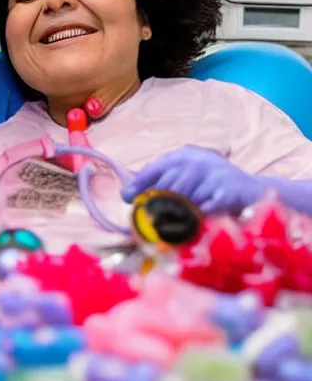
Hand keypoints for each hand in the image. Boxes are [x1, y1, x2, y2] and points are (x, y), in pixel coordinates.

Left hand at [121, 145, 263, 213]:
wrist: (254, 192)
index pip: (157, 166)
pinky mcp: (228, 189)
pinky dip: (199, 217)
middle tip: (147, 218)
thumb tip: (130, 194)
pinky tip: (197, 223)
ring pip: (186, 197)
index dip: (140, 182)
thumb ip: (164, 183)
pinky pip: (206, 208)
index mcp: (186, 155)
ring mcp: (215, 173)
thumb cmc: (213, 187)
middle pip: (168, 184)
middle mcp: (199, 160)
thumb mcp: (189, 178)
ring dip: (178, 213)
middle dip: (157, 203)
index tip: (126, 197)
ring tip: (172, 224)